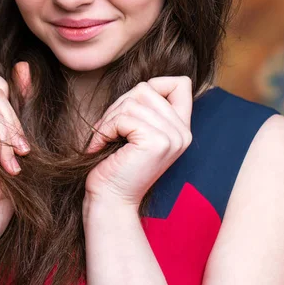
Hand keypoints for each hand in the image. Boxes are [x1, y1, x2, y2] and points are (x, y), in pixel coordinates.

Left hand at [84, 77, 192, 209]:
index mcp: (182, 129)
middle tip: (109, 131)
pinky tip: (100, 146)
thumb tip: (144, 84)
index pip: (180, 83)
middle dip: (119, 105)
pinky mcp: (156, 142)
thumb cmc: (116, 165)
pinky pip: (123, 117)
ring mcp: (172, 137)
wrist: (110, 201)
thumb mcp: (137, 131)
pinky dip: (105, 129)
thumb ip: (146, 108)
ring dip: (109, 118)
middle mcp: (183, 132)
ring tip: (105, 139)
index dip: (152, 85)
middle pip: (146, 88)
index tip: (131, 110)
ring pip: (133, 101)